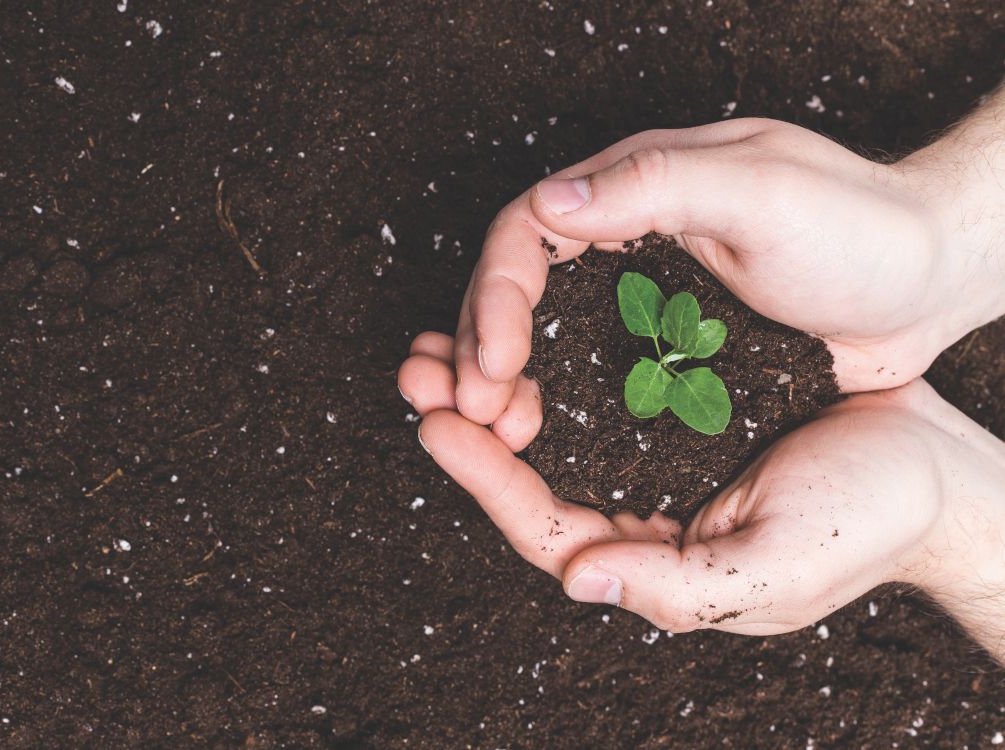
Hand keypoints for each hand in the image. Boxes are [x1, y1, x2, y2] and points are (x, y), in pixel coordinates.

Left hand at [400, 337, 1004, 657]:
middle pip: (525, 478)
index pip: (540, 527)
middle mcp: (637, 513)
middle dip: (465, 424)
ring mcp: (650, 460)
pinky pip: (592, 386)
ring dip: (491, 386)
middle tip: (417, 369)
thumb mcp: (776, 567)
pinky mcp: (672, 409)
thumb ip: (678, 586)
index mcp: (650, 559)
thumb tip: (579, 579)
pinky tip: (522, 325)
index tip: (435, 421)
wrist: (934, 464)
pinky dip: (549, 359)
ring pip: (549, 430)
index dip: (481, 478)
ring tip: (441, 343)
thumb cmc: (869, 519)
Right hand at [456, 108, 1004, 424]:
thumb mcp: (760, 190)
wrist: (928, 282)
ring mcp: (641, 301)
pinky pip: (589, 376)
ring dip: (501, 382)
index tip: (486, 363)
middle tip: (458, 409)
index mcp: (632, 190)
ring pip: (544, 338)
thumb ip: (653, 185)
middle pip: (518, 291)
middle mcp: (623, 245)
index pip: (526, 235)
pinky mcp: (665, 352)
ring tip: (484, 431)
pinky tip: (533, 438)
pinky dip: (552, 404)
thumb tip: (546, 203)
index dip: (491, 298)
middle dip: (475, 346)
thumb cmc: (858, 225)